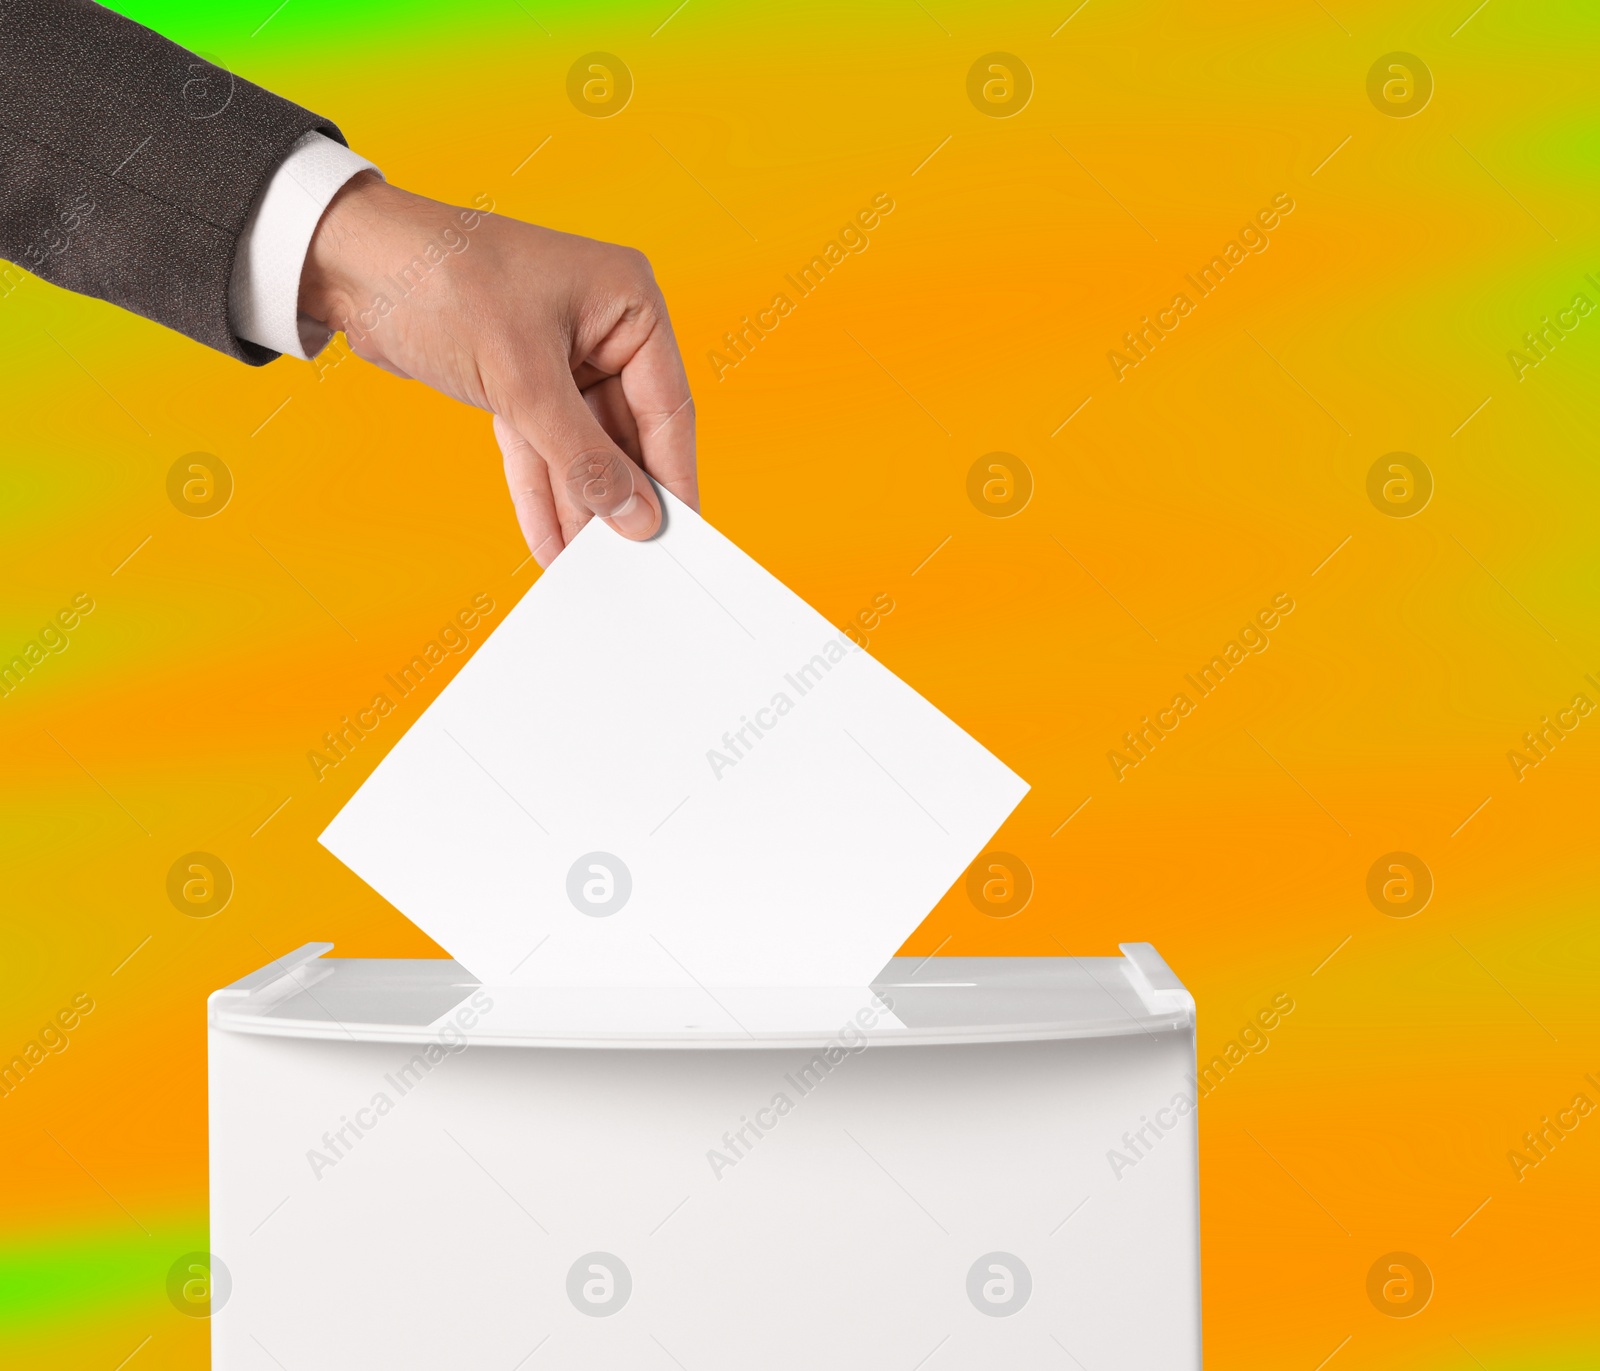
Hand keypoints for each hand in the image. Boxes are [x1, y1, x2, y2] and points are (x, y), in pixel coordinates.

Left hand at [299, 173, 696, 566]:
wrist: (345, 260)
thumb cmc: (440, 280)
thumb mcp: (522, 379)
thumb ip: (582, 455)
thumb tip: (634, 516)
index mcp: (627, 302)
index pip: (667, 407)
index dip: (671, 477)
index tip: (677, 536)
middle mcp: (602, 327)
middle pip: (624, 434)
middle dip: (615, 498)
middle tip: (627, 562)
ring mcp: (561, 355)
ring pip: (579, 447)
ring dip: (577, 505)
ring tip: (584, 564)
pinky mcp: (517, 380)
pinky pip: (540, 446)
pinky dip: (540, 489)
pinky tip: (549, 539)